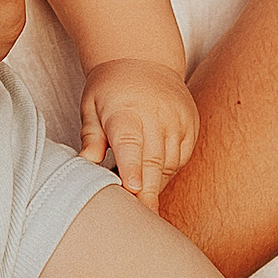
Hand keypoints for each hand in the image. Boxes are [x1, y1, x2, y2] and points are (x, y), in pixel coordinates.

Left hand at [80, 57, 198, 209]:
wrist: (143, 58)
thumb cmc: (110, 87)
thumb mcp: (91, 105)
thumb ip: (91, 135)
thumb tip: (87, 161)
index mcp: (126, 110)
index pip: (130, 143)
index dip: (131, 167)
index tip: (131, 188)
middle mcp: (156, 116)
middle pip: (153, 162)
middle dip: (146, 193)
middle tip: (140, 219)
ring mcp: (177, 120)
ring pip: (168, 165)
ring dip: (155, 184)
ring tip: (140, 201)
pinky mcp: (190, 126)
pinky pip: (180, 159)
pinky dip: (167, 172)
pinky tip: (153, 176)